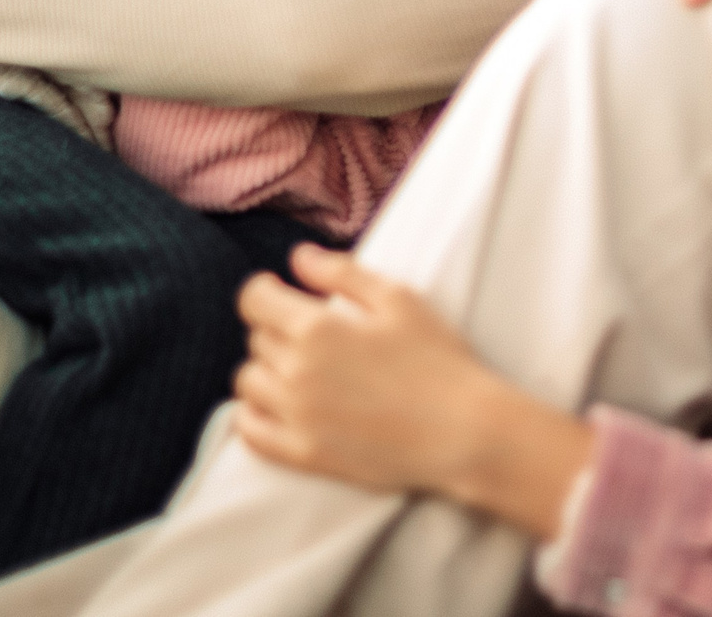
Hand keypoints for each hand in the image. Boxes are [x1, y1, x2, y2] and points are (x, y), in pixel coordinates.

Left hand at [235, 248, 592, 538]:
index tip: (282, 293)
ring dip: (266, 369)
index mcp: (317, 328)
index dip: (265, 290)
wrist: (464, 432)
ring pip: (248, 382)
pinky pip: (250, 432)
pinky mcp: (303, 455)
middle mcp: (296, 372)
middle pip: (256, 338)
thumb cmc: (438, 359)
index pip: (254, 299)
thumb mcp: (398, 299)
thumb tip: (298, 257)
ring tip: (300, 369)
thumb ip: (342, 271)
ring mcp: (296, 418)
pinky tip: (279, 406)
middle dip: (276, 327)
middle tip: (312, 333)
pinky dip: (253, 415)